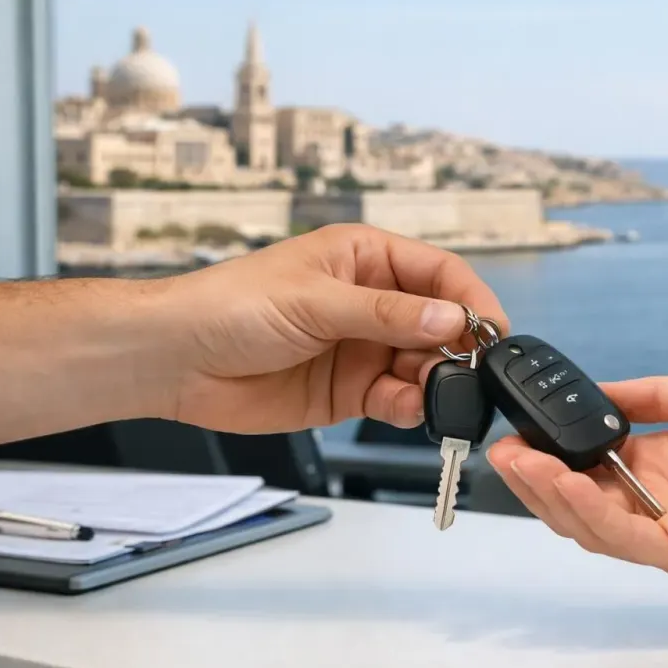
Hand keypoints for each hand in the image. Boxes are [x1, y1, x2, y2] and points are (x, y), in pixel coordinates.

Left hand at [154, 224, 507, 432]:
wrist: (175, 361)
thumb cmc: (230, 307)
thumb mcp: (315, 300)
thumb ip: (386, 313)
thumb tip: (451, 319)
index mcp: (365, 259)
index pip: (439, 273)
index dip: (470, 299)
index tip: (492, 329)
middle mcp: (371, 302)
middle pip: (439, 324)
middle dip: (457, 348)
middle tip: (467, 372)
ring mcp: (363, 348)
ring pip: (424, 366)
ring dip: (434, 382)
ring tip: (429, 394)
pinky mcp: (351, 391)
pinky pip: (397, 399)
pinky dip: (408, 407)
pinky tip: (404, 408)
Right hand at [486, 373, 667, 578]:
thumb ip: (645, 397)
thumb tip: (597, 393)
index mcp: (658, 464)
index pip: (587, 468)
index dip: (548, 455)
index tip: (516, 434)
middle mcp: (656, 501)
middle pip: (578, 502)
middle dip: (535, 480)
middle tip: (504, 454)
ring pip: (590, 526)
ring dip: (550, 496)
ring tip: (521, 464)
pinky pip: (625, 540)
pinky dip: (589, 513)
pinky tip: (564, 483)